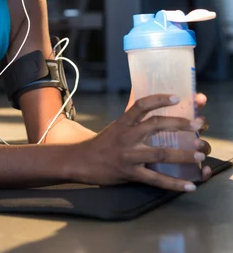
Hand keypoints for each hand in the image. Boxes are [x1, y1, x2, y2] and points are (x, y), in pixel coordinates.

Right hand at [72, 94, 211, 190]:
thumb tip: (147, 96)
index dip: (159, 99)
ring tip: (200, 153)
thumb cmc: (104, 141)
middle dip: (179, 124)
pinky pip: (156, 179)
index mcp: (124, 122)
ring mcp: (129, 155)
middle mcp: (127, 136)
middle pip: (155, 125)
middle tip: (198, 124)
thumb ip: (133, 113)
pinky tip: (190, 185)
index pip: (141, 105)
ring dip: (182, 154)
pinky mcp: (130, 173)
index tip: (177, 97)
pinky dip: (174, 183)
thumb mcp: (117, 124)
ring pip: (160, 153)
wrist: (83, 161)